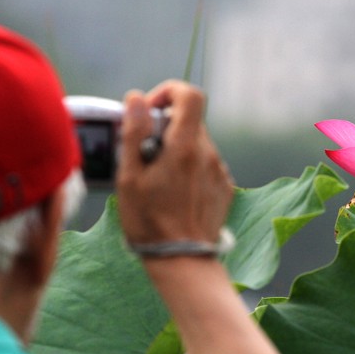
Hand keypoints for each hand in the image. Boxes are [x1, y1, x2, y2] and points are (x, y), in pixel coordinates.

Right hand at [116, 80, 233, 246]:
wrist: (183, 260)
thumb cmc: (149, 221)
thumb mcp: (130, 177)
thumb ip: (133, 133)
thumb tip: (136, 98)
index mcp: (185, 147)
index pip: (190, 95)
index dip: (169, 93)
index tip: (149, 111)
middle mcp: (208, 154)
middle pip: (189, 123)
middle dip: (165, 129)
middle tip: (144, 155)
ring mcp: (219, 171)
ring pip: (196, 145)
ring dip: (176, 152)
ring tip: (158, 180)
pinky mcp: (224, 188)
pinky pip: (205, 165)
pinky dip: (189, 169)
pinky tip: (175, 193)